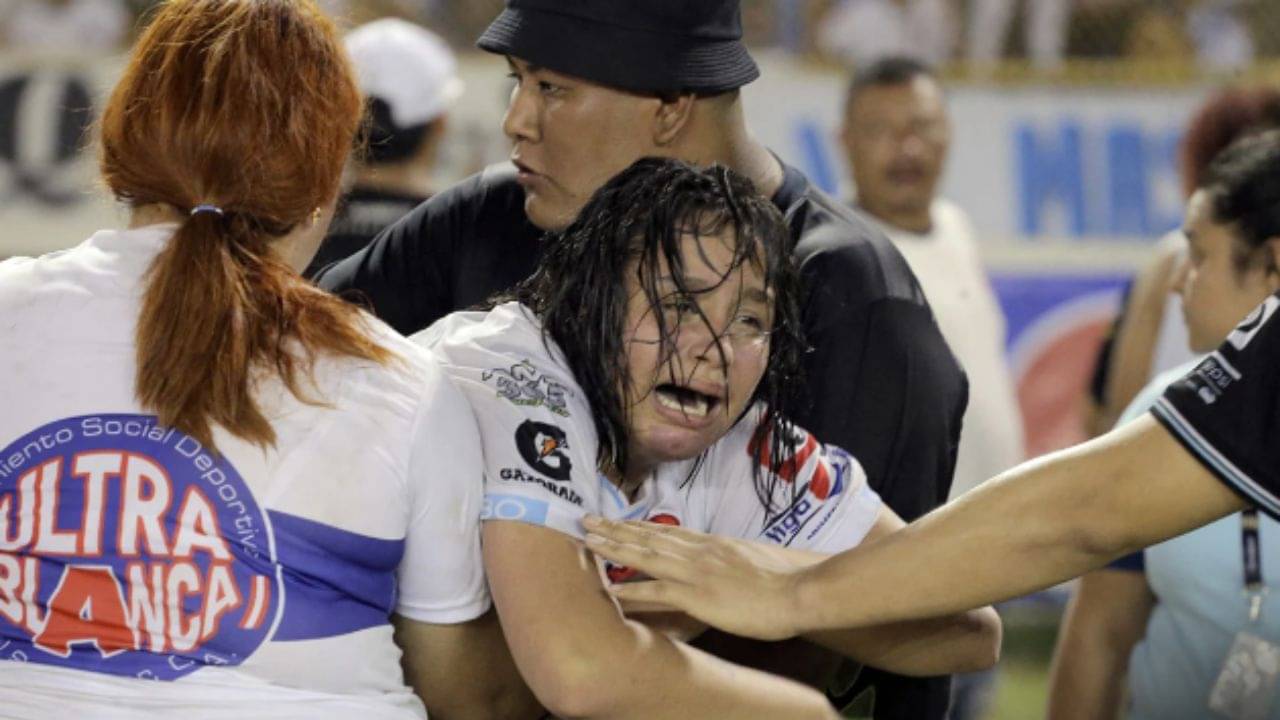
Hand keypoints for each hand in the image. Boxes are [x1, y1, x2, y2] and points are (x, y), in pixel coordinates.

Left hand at [582, 515, 804, 640]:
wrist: (800, 589)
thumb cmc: (785, 579)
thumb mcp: (752, 560)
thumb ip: (731, 559)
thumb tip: (722, 562)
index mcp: (712, 544)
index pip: (667, 531)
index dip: (638, 525)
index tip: (616, 519)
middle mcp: (699, 552)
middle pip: (648, 537)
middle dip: (615, 529)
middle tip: (586, 521)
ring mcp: (696, 572)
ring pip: (646, 556)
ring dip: (614, 548)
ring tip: (588, 542)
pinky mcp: (697, 595)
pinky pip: (657, 590)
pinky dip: (632, 588)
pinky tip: (610, 589)